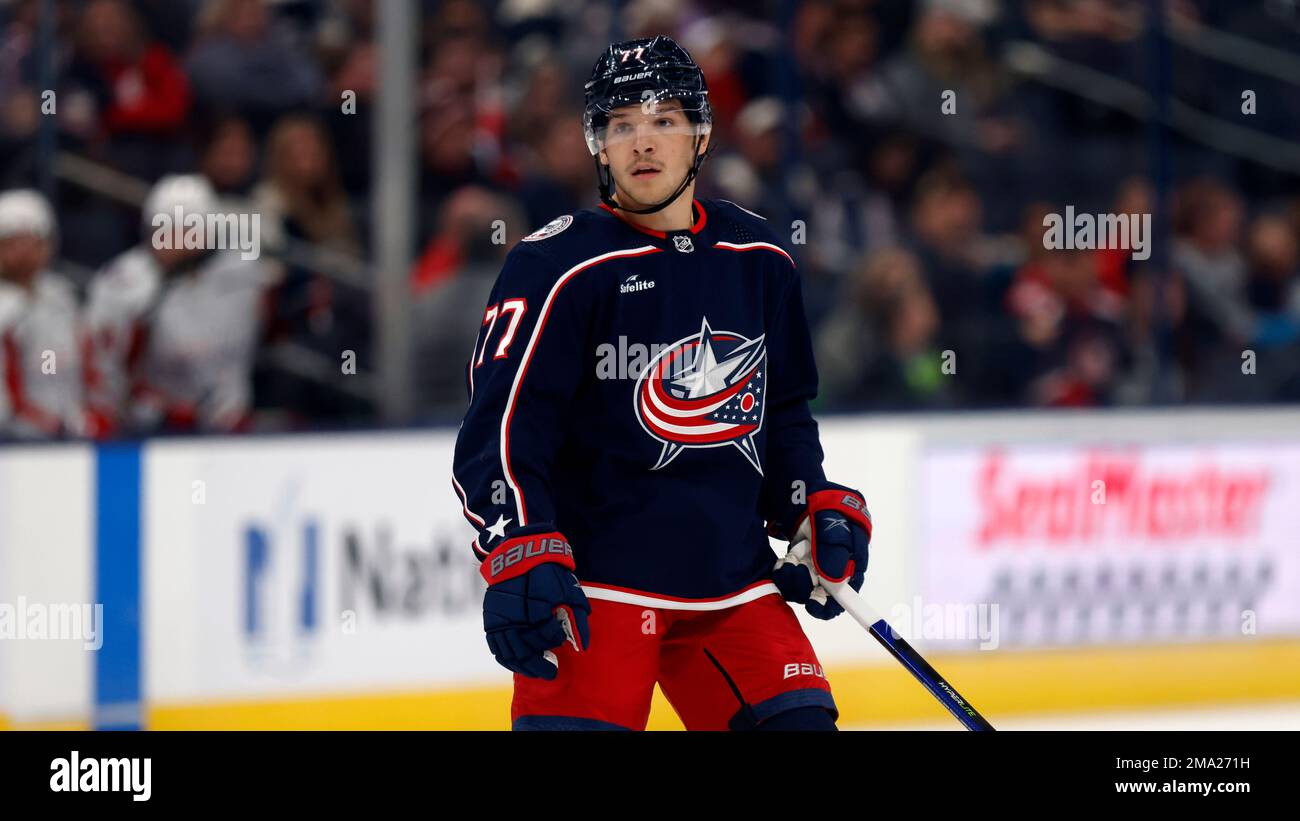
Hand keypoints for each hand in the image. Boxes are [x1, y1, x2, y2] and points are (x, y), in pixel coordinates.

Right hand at [480, 529, 590, 678]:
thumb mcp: (569, 589)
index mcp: (537, 607)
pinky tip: (517, 664)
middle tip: (551, 672)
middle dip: (540, 664)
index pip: (548, 634)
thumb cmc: (548, 571)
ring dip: (523, 666)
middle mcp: (516, 616)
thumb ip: (577, 618)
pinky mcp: (491, 619)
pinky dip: (506, 659)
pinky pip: (496, 647)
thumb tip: (583, 646)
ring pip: (510, 653)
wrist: (519, 553)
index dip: (556, 638)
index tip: (560, 637)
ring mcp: (501, 619)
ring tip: (535, 671)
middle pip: (526, 650)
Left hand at [772, 482, 870, 619]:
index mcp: (852, 563)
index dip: (830, 606)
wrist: (809, 490)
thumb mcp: (835, 528)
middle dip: (804, 586)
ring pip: (803, 585)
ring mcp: (817, 565)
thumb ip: (834, 554)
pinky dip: (786, 570)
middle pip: (820, 594)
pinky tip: (785, 558)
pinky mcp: (801, 560)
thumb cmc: (830, 508)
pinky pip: (792, 575)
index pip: (846, 596)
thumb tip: (832, 582)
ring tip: (790, 558)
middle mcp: (835, 569)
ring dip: (793, 576)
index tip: (813, 606)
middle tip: (795, 568)